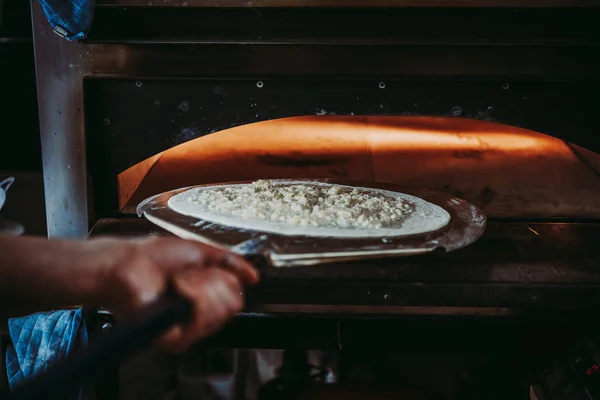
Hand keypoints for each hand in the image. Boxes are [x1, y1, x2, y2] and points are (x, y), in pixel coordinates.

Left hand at [91, 236, 258, 352]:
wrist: (126, 264)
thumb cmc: (153, 257)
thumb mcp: (201, 251)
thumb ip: (231, 262)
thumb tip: (254, 276)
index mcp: (205, 298)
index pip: (237, 297)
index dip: (226, 277)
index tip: (207, 267)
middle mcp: (198, 316)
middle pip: (234, 304)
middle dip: (215, 281)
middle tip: (192, 275)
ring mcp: (188, 329)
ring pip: (222, 311)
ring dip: (202, 285)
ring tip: (181, 281)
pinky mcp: (176, 339)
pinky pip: (203, 320)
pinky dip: (193, 295)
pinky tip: (177, 289)